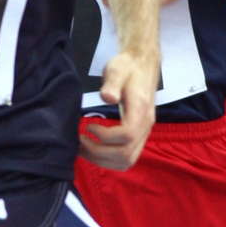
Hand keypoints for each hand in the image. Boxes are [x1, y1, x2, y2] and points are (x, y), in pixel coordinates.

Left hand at [77, 50, 156, 170]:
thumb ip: (112, 83)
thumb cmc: (127, 67)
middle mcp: (145, 125)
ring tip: (84, 148)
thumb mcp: (117, 69)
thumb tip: (107, 97)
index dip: (105, 136)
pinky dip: (109, 160)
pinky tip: (94, 148)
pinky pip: (127, 158)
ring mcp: (144, 133)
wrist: (143, 65)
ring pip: (127, 161)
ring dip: (102, 160)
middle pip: (125, 155)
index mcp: (140, 110)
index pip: (127, 135)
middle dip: (98, 153)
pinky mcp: (139, 136)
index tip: (88, 126)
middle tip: (79, 141)